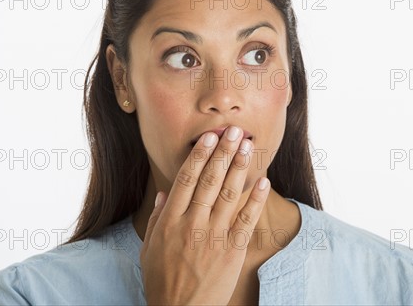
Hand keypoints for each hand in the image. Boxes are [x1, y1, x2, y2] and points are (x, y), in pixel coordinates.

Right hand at [139, 126, 270, 304]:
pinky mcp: (232, 251)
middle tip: (235, 130)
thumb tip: (165, 192)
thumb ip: (156, 218)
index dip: (200, 156)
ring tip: (248, 145)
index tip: (209, 137)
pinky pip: (246, 220)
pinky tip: (263, 181)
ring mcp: (214, 237)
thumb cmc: (162, 280)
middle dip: (224, 152)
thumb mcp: (149, 248)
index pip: (186, 179)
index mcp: (169, 221)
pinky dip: (255, 199)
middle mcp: (192, 224)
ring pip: (229, 195)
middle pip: (210, 181)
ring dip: (240, 167)